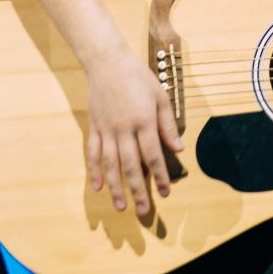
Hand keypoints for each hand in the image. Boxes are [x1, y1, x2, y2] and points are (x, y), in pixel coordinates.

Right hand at [82, 46, 183, 214]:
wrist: (107, 62)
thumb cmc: (138, 77)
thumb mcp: (160, 96)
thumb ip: (168, 125)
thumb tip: (178, 149)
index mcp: (144, 121)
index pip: (153, 155)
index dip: (159, 176)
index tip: (165, 193)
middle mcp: (124, 129)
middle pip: (132, 166)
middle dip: (138, 190)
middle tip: (143, 211)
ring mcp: (107, 129)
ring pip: (111, 164)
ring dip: (116, 187)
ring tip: (121, 206)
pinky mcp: (94, 127)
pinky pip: (93, 153)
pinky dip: (95, 171)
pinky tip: (98, 187)